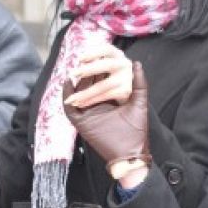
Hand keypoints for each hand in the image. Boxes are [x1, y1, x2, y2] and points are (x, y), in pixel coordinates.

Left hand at [62, 41, 133, 108]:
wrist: (130, 94)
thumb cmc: (110, 76)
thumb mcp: (104, 66)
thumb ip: (93, 63)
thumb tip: (75, 67)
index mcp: (116, 55)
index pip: (107, 49)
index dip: (93, 53)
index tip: (80, 59)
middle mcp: (123, 64)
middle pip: (107, 65)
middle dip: (89, 69)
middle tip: (74, 74)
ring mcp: (126, 78)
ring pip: (104, 85)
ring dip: (87, 93)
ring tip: (73, 99)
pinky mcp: (125, 91)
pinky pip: (105, 96)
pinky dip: (91, 100)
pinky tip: (81, 103)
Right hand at [63, 60, 149, 181]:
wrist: (131, 154)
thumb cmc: (137, 131)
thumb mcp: (139, 103)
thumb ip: (139, 84)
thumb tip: (136, 63)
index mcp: (109, 99)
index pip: (101, 80)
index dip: (98, 67)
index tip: (98, 54)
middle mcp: (97, 105)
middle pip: (87, 85)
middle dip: (85, 71)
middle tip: (83, 57)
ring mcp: (88, 114)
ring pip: (77, 94)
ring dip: (75, 81)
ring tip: (76, 67)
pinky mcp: (82, 123)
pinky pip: (70, 109)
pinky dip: (67, 96)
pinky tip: (69, 83)